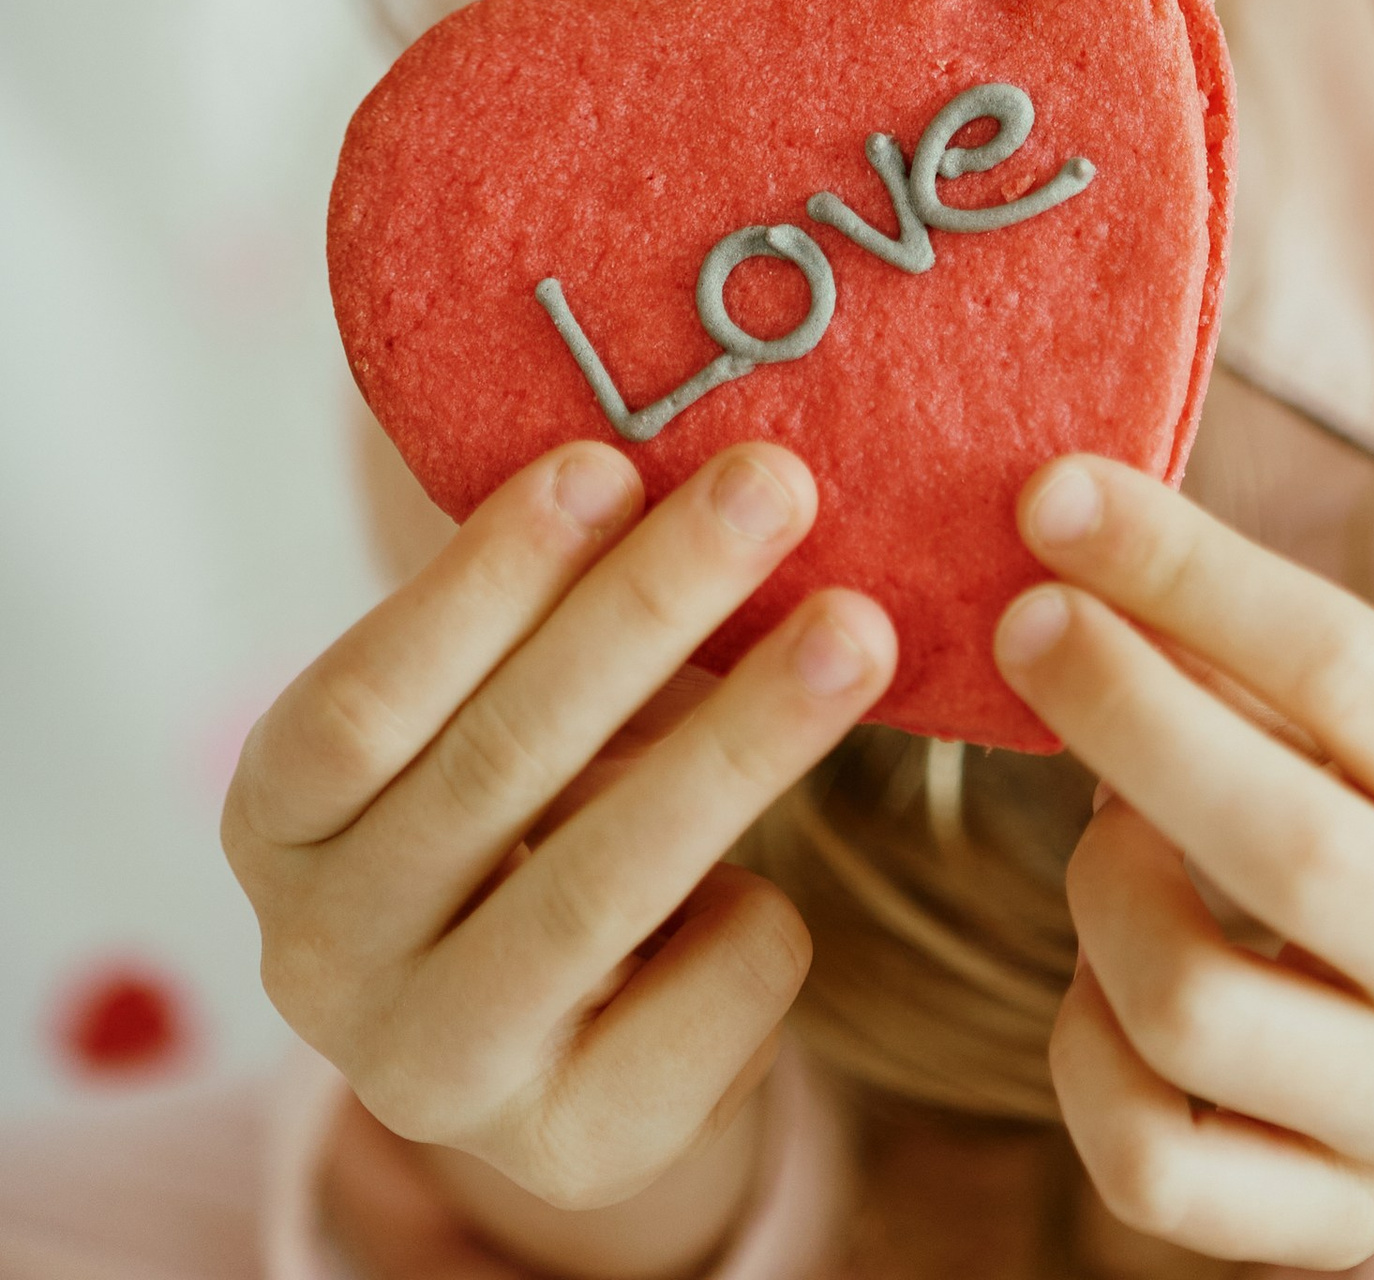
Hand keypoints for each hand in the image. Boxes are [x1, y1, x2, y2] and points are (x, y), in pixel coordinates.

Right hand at [223, 442, 894, 1267]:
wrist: (557, 1034)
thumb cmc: (526, 794)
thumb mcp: (494, 699)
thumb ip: (554, 605)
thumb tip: (704, 471)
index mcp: (279, 820)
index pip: (360, 701)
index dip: (481, 582)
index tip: (604, 463)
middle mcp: (322, 959)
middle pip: (495, 769)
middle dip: (650, 610)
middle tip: (772, 488)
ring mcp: (434, 1070)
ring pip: (600, 886)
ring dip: (742, 741)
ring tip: (857, 633)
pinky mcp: (570, 1147)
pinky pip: (703, 989)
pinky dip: (758, 910)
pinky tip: (764, 874)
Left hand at [992, 461, 1373, 1271]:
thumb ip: (1263, 657)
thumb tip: (1083, 562)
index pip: (1347, 669)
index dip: (1191, 575)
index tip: (1059, 495)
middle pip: (1282, 845)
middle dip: (1126, 713)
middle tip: (1026, 620)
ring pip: (1194, 1012)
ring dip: (1100, 887)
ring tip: (1106, 825)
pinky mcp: (1340, 1222)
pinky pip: (1152, 1166)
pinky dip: (1084, 1053)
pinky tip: (1103, 978)